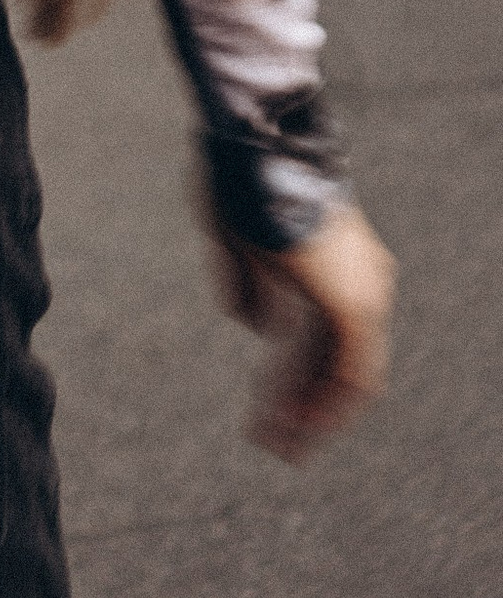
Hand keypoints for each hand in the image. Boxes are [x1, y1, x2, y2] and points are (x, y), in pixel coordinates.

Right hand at [208, 199, 393, 460]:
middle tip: (277, 441)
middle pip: (334, 360)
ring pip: (343, 373)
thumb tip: (252, 324)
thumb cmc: (240, 181)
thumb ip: (245, 283)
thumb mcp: (235, 237)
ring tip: (281, 447)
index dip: (295, 374)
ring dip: (312, 414)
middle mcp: (360, 281)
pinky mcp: (357, 306)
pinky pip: (349, 375)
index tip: (269, 406)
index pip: (321, 336)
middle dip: (303, 404)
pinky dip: (324, 404)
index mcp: (334, 264)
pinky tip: (294, 427)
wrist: (259, 150)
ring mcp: (363, 294)